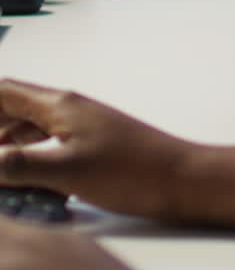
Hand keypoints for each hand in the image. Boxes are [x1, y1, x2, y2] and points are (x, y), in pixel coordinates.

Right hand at [0, 79, 190, 219]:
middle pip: (13, 104)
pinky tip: (21, 174)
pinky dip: (25, 152)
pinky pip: (46, 141)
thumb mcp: (66, 171)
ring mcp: (81, 126)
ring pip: (29, 125)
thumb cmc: (133, 172)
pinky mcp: (92, 146)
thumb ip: (18, 164)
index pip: (4, 90)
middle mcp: (68, 108)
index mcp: (59, 105)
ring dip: (5, 138)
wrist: (181, 179)